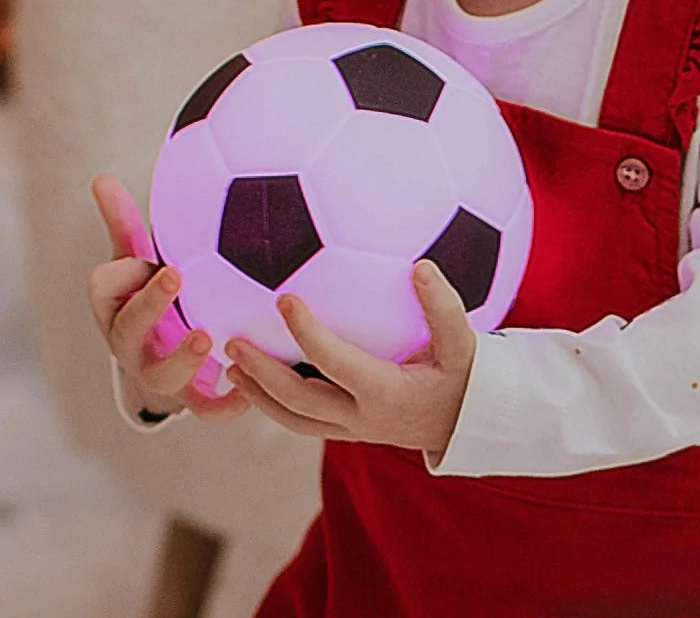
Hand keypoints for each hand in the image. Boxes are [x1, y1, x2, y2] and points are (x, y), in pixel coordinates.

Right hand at [86, 173, 248, 421]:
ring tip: (207, 336)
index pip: (102, 288)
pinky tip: (250, 392)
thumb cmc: (154, 295)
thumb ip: (125, 225)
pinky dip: (225, 406)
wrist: (166, 350)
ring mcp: (160, 374)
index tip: (142, 256)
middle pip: (127, 330)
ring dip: (182, 358)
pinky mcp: (192, 396)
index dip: (119, 274)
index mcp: (117, 305)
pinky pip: (205, 411)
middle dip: (148, 304)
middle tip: (174, 274)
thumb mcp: (138, 260)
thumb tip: (101, 178)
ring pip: (162, 377)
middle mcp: (132, 342)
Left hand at [225, 259, 475, 458]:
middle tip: (232, 342)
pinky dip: (275, 406)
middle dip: (263, 373)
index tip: (284, 299)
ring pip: (295, 420)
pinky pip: (304, 423)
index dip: (307, 333)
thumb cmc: (466, 379)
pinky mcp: (349, 430)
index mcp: (387, 393)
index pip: (336, 363)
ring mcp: (353, 430)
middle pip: (300, 402)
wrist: (469, 424)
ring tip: (230, 368)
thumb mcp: (465, 345)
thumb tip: (421, 268)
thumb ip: (444, 308)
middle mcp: (363, 418)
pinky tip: (256, 382)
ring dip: (259, 395)